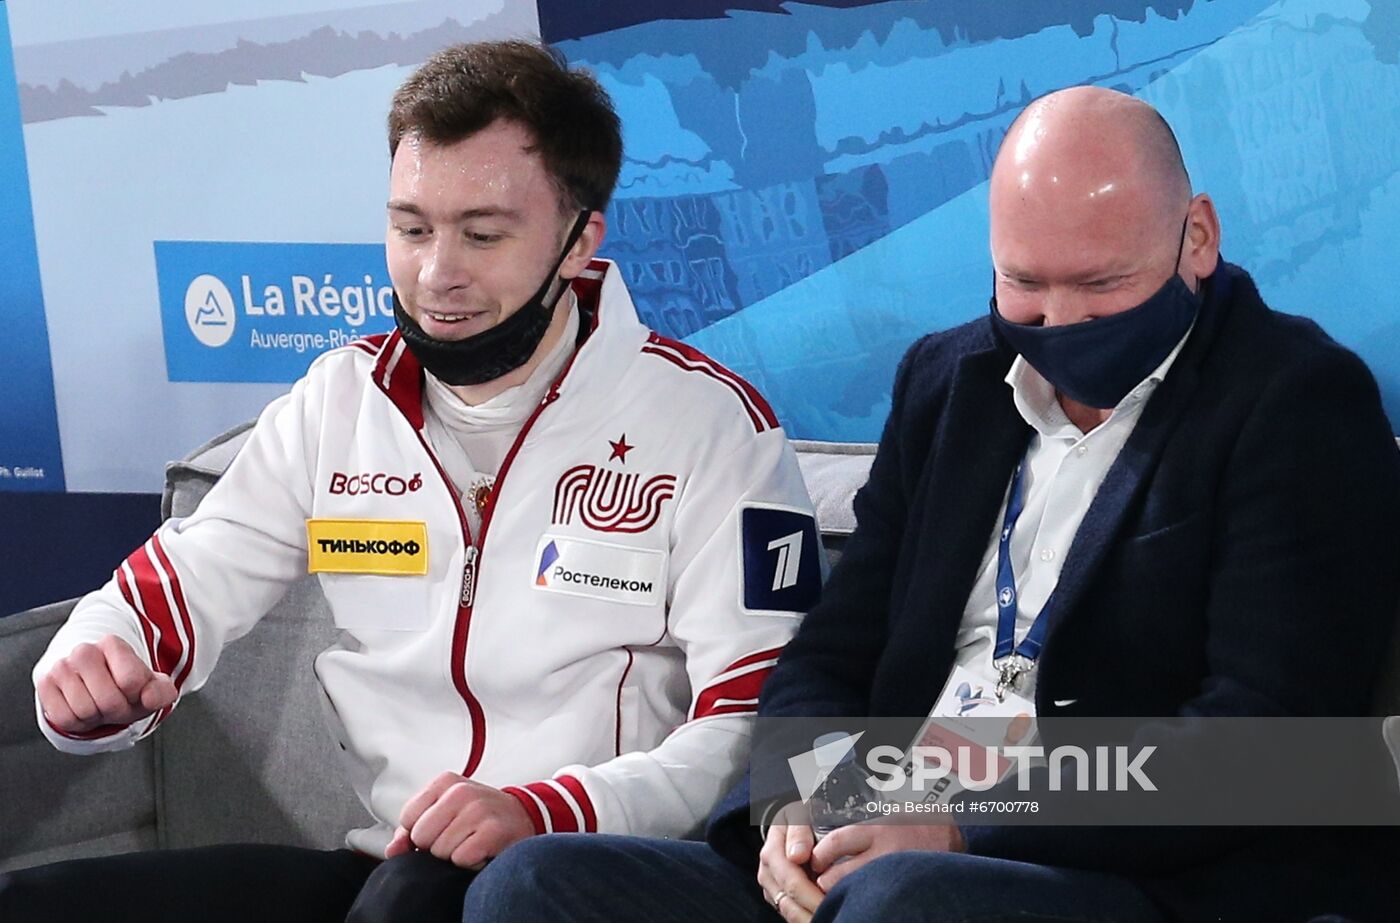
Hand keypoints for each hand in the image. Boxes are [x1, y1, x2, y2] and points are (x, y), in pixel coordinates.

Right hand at [36, 636, 176, 734]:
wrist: (92, 684)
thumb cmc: (124, 686)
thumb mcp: (150, 687)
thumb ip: (160, 692)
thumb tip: (150, 699)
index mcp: (113, 644)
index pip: (131, 681)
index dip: (136, 697)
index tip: (132, 692)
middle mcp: (84, 651)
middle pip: (108, 701)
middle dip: (116, 711)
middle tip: (114, 703)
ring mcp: (61, 666)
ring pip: (85, 711)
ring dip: (95, 717)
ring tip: (97, 704)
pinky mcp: (45, 684)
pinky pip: (64, 719)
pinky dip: (77, 723)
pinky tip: (80, 709)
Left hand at [385, 772, 534, 868]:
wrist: (521, 818)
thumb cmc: (477, 816)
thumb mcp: (444, 811)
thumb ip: (412, 828)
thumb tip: (393, 849)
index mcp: (445, 782)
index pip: (408, 817)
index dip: (420, 832)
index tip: (441, 828)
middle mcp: (461, 791)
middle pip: (421, 836)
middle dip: (435, 845)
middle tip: (458, 837)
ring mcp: (478, 810)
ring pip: (440, 851)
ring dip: (454, 855)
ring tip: (471, 842)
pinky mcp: (493, 831)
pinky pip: (461, 859)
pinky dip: (470, 863)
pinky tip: (481, 851)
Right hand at [757, 802, 825, 921]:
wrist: (791, 822)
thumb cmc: (799, 818)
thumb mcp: (800, 814)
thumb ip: (799, 832)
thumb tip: (797, 856)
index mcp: (772, 853)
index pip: (792, 882)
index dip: (813, 895)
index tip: (834, 901)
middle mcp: (767, 873)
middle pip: (790, 902)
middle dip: (814, 911)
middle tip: (838, 916)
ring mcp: (771, 887)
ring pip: (789, 912)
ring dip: (810, 917)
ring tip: (833, 918)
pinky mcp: (777, 896)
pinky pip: (791, 914)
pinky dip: (807, 917)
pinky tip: (825, 915)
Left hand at [809, 822, 963, 891]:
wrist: (951, 835)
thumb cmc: (915, 824)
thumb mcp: (886, 815)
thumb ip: (859, 829)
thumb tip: (827, 841)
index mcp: (877, 828)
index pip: (836, 842)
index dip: (819, 855)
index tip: (814, 861)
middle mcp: (885, 852)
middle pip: (841, 876)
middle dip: (825, 883)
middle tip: (820, 885)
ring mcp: (895, 872)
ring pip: (856, 892)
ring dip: (843, 895)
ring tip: (839, 895)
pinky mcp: (904, 885)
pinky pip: (878, 898)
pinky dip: (865, 901)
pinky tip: (863, 899)